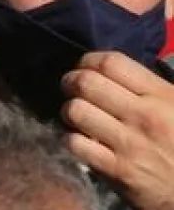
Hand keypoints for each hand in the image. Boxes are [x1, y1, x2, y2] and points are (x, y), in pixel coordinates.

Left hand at [62, 52, 173, 208]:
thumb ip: (146, 87)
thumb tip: (107, 71)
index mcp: (162, 96)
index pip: (111, 63)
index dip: (88, 61)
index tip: (84, 67)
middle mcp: (145, 116)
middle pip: (86, 82)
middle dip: (71, 82)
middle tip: (73, 89)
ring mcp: (130, 144)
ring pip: (75, 110)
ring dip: (70, 111)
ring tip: (77, 116)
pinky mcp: (119, 171)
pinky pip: (76, 144)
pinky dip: (72, 140)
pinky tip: (82, 141)